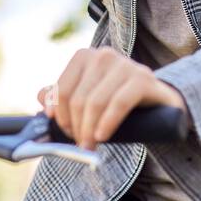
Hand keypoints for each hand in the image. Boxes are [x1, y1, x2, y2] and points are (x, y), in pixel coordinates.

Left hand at [37, 47, 188, 151]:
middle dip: (75, 126)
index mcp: (85, 57)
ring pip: (95, 102)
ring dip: (89, 130)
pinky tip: (103, 136)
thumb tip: (41, 98)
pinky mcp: (143, 78)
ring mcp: (125, 65)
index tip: (63, 131)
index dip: (59, 115)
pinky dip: (107, 123)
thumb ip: (65, 96)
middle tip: (80, 143)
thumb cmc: (118, 100)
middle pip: (77, 99)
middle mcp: (104, 55)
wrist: (159, 102)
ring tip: (91, 145)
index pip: (61, 89)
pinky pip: (118, 103)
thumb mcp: (89, 97)